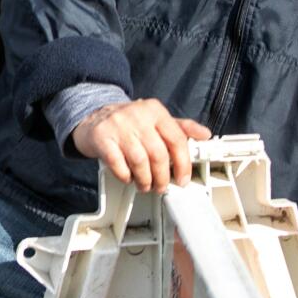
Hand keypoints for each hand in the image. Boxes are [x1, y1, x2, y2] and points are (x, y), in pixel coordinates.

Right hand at [71, 98, 211, 191]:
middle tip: (162, 186)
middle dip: (162, 177)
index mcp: (155, 110)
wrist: (92, 117)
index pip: (176, 139)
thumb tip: (205, 134)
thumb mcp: (156, 120)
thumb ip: (180, 128)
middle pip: (158, 154)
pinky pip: (117, 164)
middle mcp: (137, 115)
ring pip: (139, 161)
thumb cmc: (129, 123)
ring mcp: (118, 126)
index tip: (183, 179)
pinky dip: (125, 176)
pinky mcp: (101, 137)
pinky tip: (127, 177)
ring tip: (145, 185)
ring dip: (145, 180)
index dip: (183, 164)